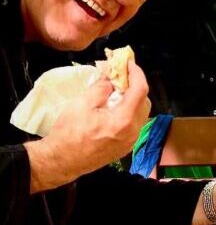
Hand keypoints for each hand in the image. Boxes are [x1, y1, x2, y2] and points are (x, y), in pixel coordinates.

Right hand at [26, 60, 150, 192]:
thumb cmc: (69, 133)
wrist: (62, 161)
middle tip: (120, 76)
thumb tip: (111, 78)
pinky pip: (134, 124)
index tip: (128, 62)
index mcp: (124, 120)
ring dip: (132, 99)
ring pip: (141, 114)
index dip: (136, 73)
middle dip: (135, 86)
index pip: (140, 90)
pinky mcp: (125, 147)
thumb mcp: (82, 104)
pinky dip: (129, 111)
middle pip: (144, 102)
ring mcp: (130, 141)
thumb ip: (100, 88)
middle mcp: (133, 132)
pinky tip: (115, 106)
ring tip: (116, 90)